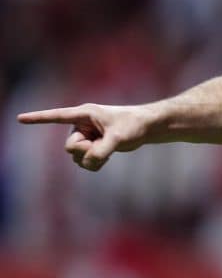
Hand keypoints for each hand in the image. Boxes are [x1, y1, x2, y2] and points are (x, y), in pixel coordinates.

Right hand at [17, 104, 149, 170]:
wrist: (144, 128)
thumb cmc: (133, 125)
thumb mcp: (119, 137)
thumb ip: (102, 150)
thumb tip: (88, 161)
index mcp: (85, 114)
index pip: (57, 116)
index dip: (38, 119)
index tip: (19, 118)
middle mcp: (81, 125)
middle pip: (70, 147)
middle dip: (85, 152)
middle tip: (102, 146)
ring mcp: (85, 137)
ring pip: (76, 157)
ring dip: (92, 160)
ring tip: (108, 150)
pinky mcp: (90, 146)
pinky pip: (84, 162)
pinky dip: (95, 164)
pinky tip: (107, 156)